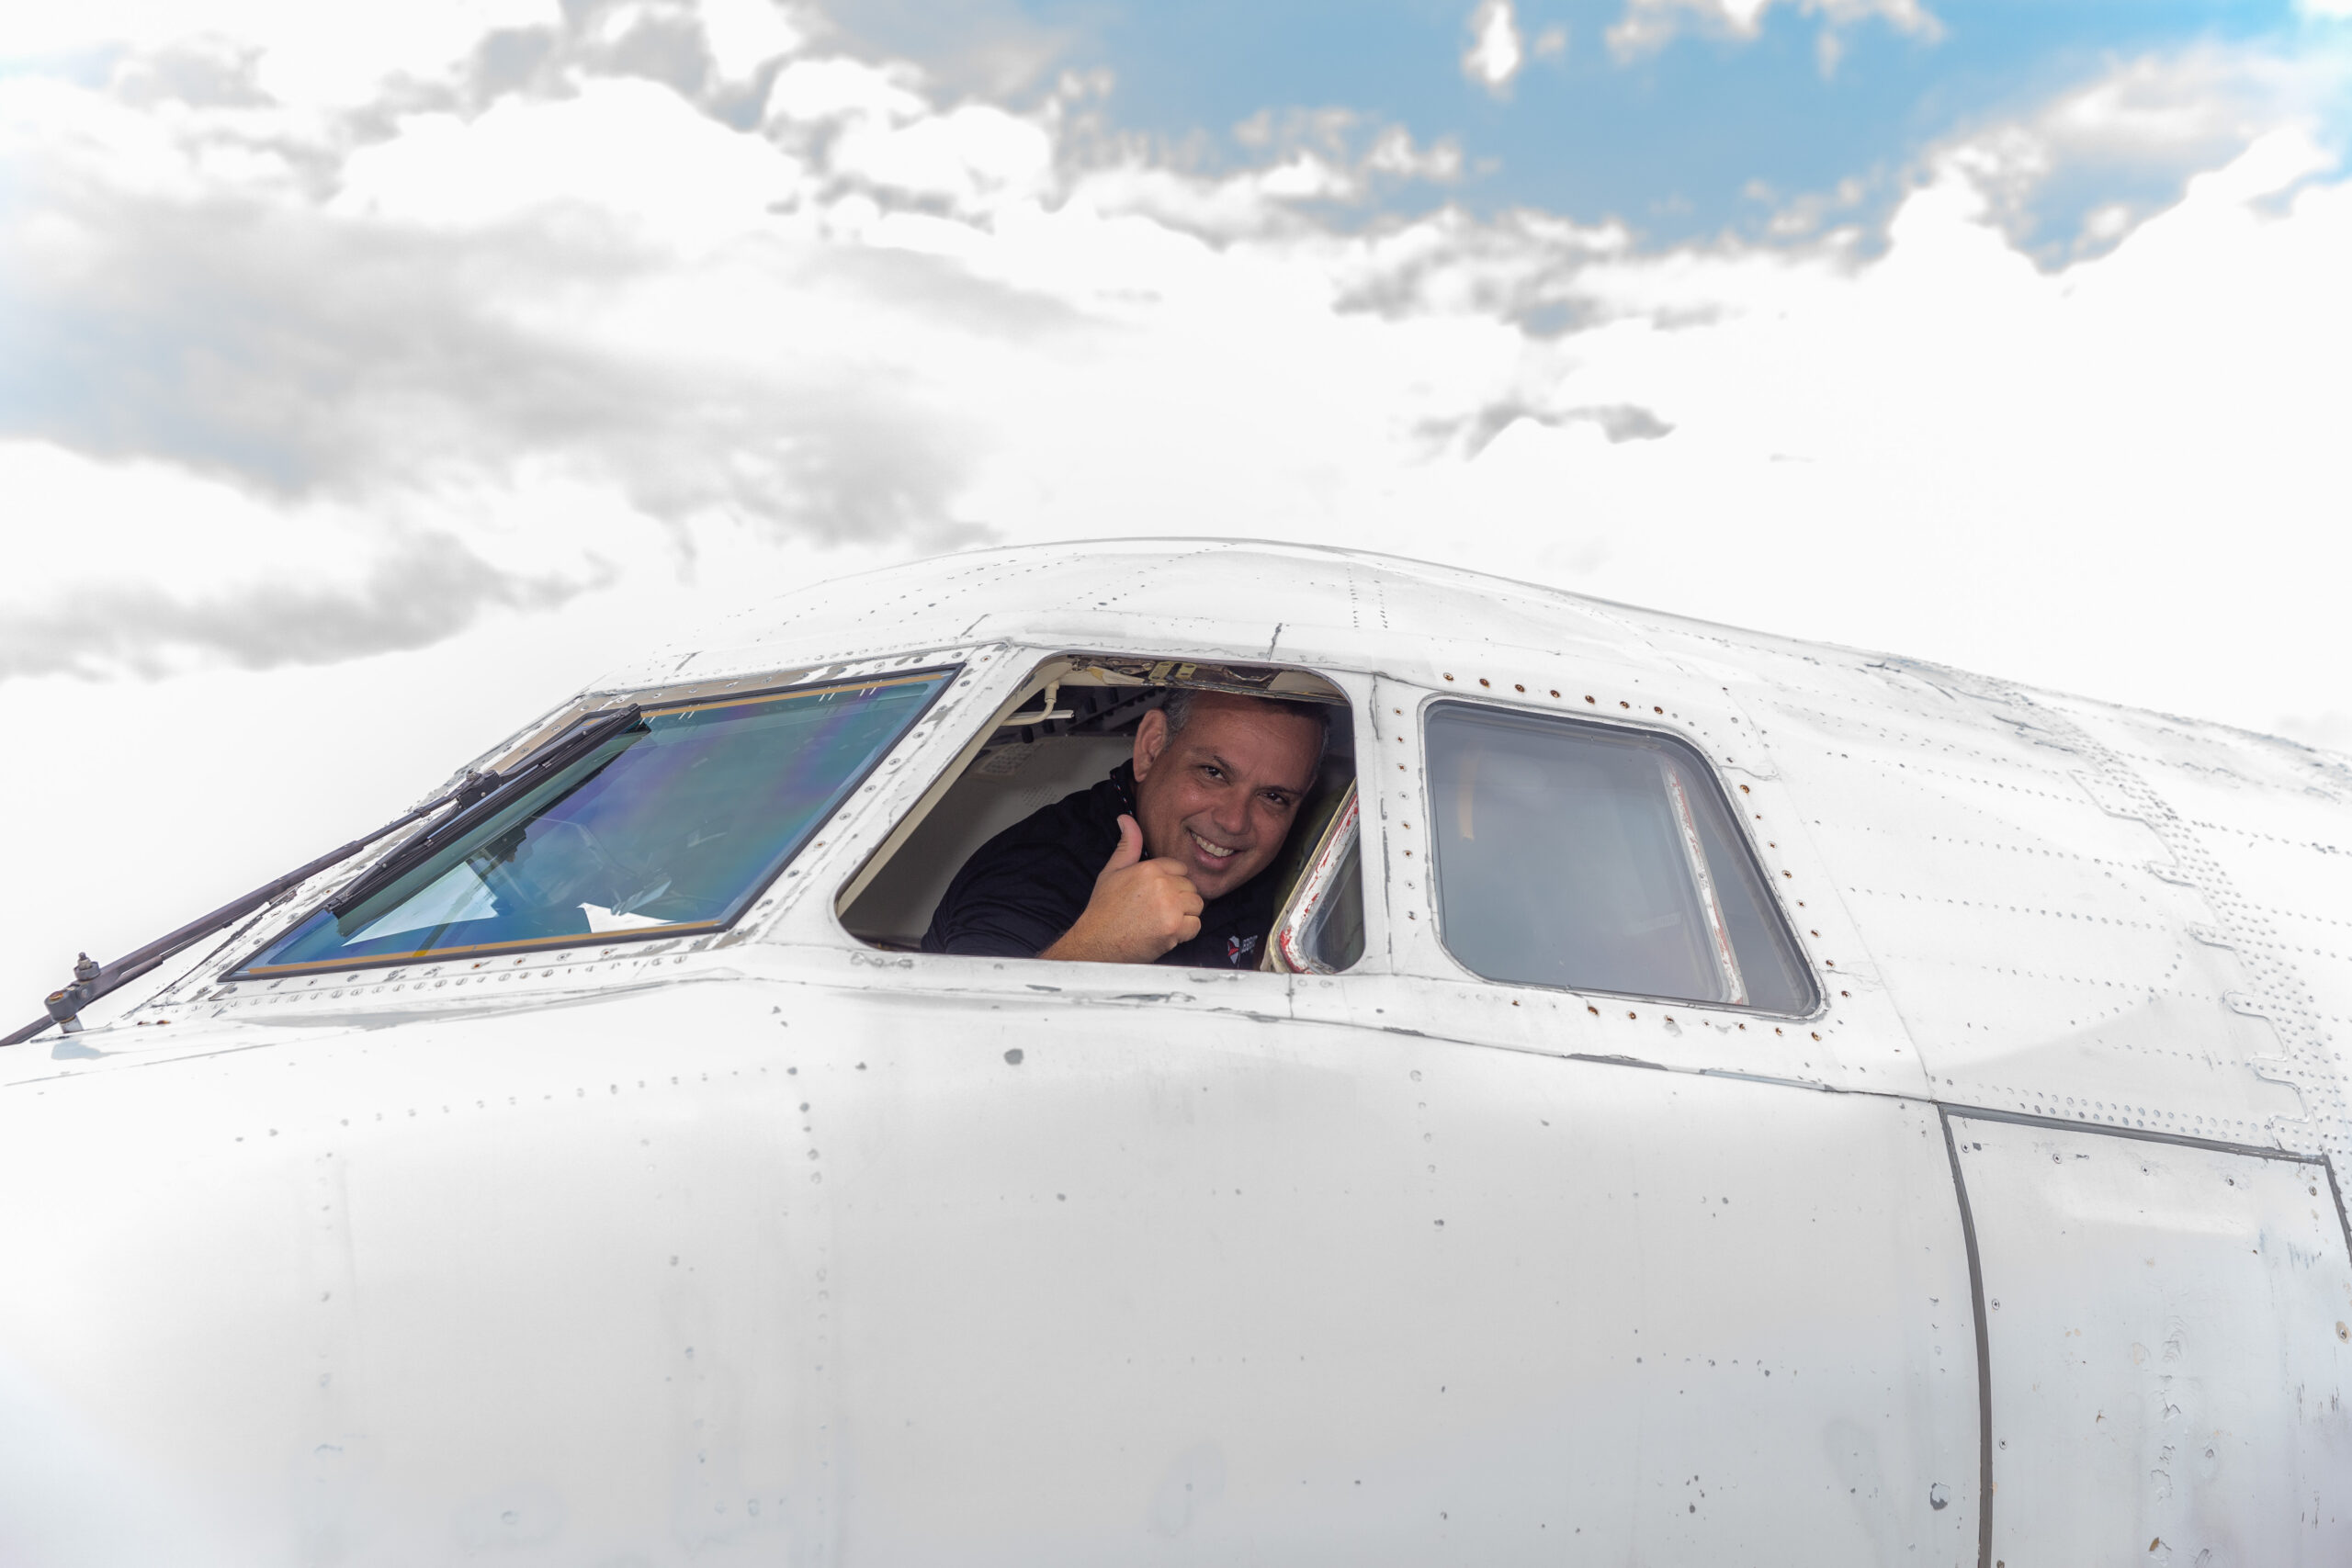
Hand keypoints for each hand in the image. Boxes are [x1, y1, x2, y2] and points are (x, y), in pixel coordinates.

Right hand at [1040, 815, 1204, 963]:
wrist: (1097, 943)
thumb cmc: (1104, 909)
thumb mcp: (1112, 871)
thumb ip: (1127, 845)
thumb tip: (1126, 818)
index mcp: (1149, 868)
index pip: (1180, 869)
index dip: (1171, 883)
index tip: (1158, 895)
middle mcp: (1162, 884)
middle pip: (1191, 887)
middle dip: (1179, 899)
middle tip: (1157, 911)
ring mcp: (1170, 907)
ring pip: (1197, 906)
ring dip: (1184, 915)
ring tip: (1162, 921)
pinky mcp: (1174, 928)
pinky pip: (1195, 926)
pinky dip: (1184, 933)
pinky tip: (1165, 933)